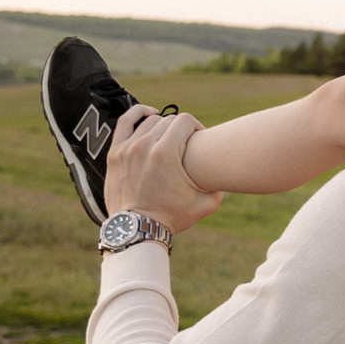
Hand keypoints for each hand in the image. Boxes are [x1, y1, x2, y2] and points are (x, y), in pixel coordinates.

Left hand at [103, 105, 223, 231]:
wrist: (137, 229)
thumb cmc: (171, 218)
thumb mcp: (205, 204)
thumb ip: (220, 186)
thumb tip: (228, 174)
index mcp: (167, 153)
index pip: (186, 121)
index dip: (197, 127)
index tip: (199, 139)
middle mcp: (145, 146)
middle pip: (169, 121)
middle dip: (181, 130)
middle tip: (186, 145)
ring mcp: (127, 148)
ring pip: (150, 122)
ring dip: (163, 126)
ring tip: (170, 138)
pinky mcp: (115, 153)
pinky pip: (125, 122)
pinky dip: (138, 114)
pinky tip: (149, 114)